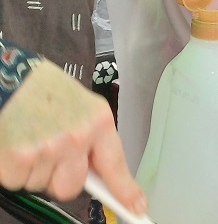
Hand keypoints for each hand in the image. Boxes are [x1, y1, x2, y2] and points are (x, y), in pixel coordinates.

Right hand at [0, 61, 146, 214]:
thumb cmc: (44, 89)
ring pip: (41, 184)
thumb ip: (91, 138)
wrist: (13, 76)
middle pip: (71, 187)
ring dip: (34, 169)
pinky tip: (17, 143)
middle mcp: (76, 137)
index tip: (138, 207)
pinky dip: (13, 168)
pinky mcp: (19, 158)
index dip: (126, 191)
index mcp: (97, 122)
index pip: (115, 165)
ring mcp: (48, 149)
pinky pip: (17, 181)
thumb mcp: (80, 107)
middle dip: (59, 177)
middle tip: (49, 152)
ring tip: (31, 138)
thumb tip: (99, 170)